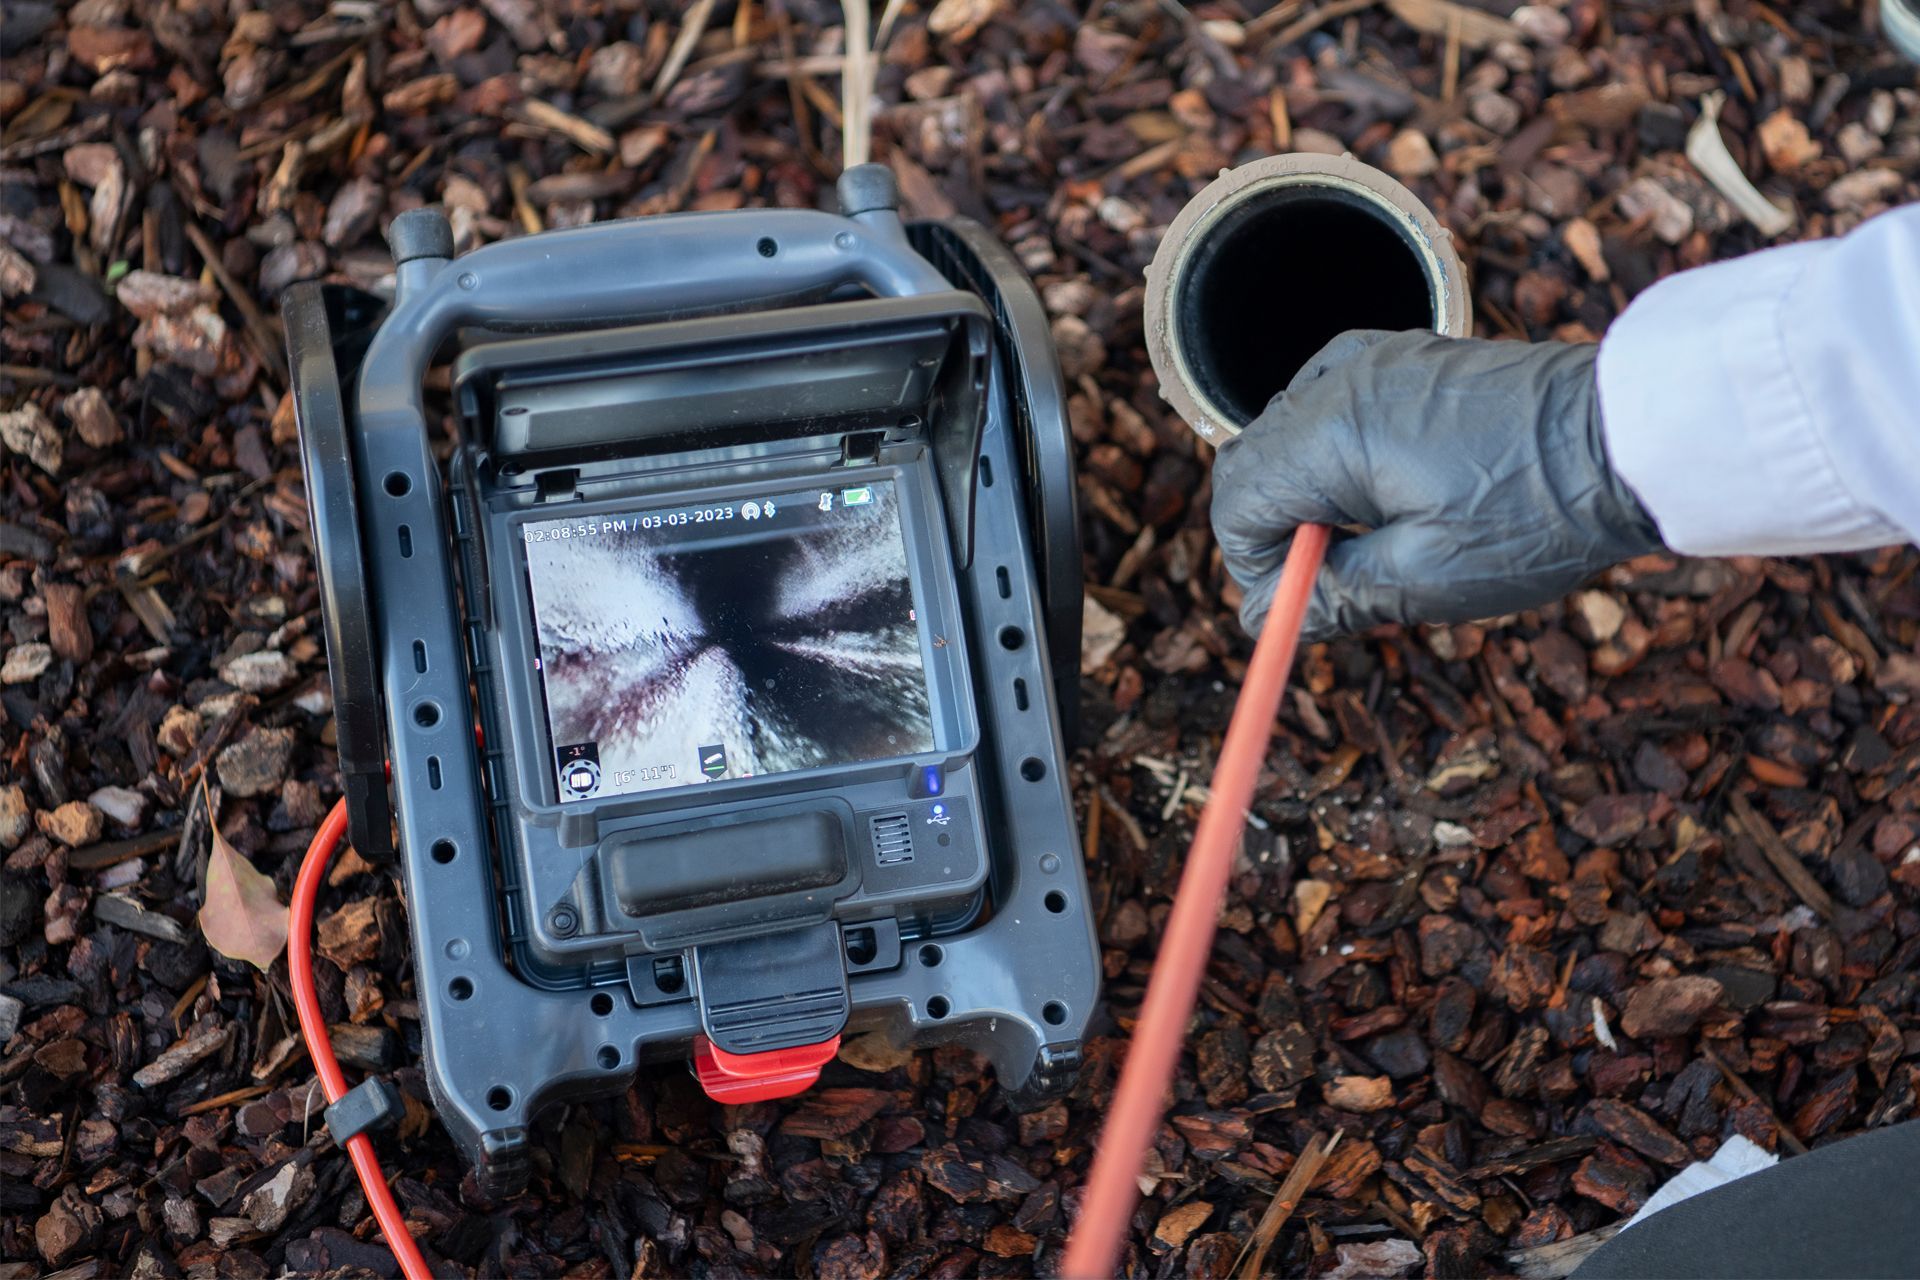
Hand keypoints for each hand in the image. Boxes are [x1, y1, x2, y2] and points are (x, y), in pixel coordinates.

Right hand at [1210, 330, 1663, 639]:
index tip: (1301, 602)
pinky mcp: (1405, 357)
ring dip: (1305, 492)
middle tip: (1332, 579)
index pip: (1235, 502)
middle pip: (1249, 461)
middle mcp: (1336, 380)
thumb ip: (1330, 595)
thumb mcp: (1425, 579)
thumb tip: (1264, 618)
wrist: (1631, 439)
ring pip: (1285, 432)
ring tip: (1375, 537)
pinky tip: (1387, 486)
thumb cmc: (1536, 512)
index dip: (1254, 566)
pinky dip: (1335, 452)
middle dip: (1272, 529)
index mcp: (1329, 434)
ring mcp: (1371, 359)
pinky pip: (1329, 404)